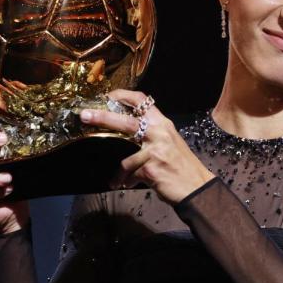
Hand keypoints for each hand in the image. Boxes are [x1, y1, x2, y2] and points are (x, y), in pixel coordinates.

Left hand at [80, 90, 215, 203]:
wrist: (197, 187)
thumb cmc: (183, 166)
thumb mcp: (170, 143)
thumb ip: (152, 135)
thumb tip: (128, 133)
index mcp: (163, 124)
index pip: (142, 100)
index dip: (123, 95)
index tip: (108, 96)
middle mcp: (159, 133)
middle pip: (126, 122)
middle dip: (102, 117)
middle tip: (84, 116)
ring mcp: (155, 151)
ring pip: (125, 158)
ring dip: (118, 172)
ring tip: (115, 180)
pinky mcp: (150, 168)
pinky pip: (130, 174)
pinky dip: (126, 181)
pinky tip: (128, 186)